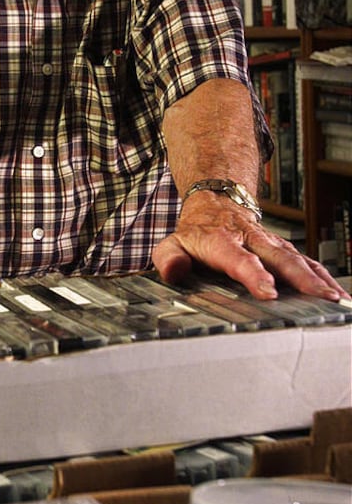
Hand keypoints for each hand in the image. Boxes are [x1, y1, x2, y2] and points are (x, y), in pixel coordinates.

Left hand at [152, 194, 348, 300]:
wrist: (216, 203)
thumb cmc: (195, 233)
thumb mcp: (172, 243)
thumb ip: (169, 259)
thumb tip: (174, 272)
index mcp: (223, 242)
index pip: (240, 259)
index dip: (254, 274)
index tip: (269, 291)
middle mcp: (253, 241)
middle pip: (280, 258)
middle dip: (301, 279)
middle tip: (319, 297)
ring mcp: (272, 245)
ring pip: (299, 260)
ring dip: (319, 279)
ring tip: (337, 300)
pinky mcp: (284, 250)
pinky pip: (308, 263)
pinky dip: (324, 278)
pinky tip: (338, 295)